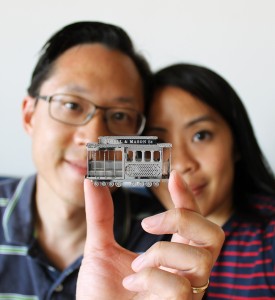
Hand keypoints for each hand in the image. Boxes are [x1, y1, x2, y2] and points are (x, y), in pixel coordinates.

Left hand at [76, 170, 224, 298]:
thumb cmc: (102, 294)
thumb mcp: (100, 248)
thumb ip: (100, 216)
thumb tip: (93, 183)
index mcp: (173, 256)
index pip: (193, 221)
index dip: (188, 197)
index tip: (174, 177)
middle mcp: (186, 272)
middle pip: (214, 235)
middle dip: (184, 219)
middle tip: (150, 223)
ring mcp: (187, 293)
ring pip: (201, 259)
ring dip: (161, 254)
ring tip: (136, 265)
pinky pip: (178, 288)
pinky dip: (151, 279)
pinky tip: (133, 284)